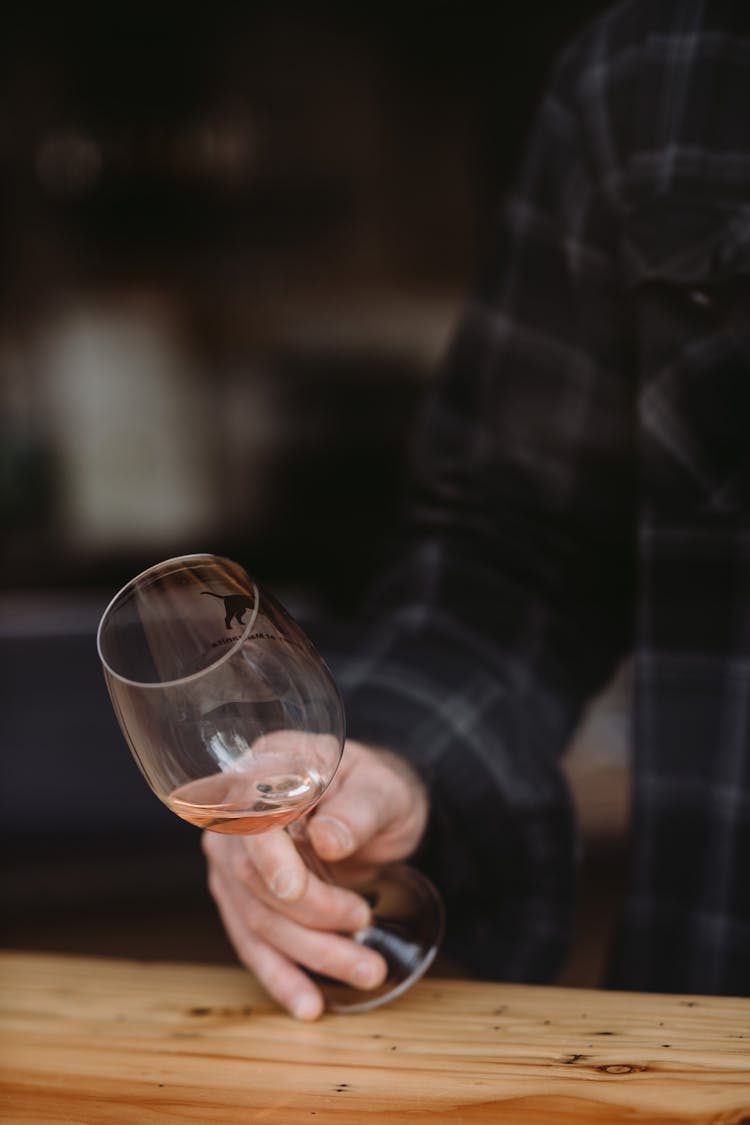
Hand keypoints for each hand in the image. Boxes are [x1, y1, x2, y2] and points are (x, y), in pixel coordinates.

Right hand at [202, 739, 429, 1019]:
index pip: (251, 814)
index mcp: (270, 765)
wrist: (375, 808)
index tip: (294, 889)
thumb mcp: (384, 790)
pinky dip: (280, 974)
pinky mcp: (240, 895)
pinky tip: (307, 1002)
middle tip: (367, 938)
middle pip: (252, 876)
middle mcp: (237, 810)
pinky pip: (252, 940)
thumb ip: (358, 810)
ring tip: (364, 972)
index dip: (267, 855)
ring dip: (306, 954)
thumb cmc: (378, 788)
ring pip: (254, 917)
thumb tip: (327, 839)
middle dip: (309, 919)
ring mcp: (232, 855)